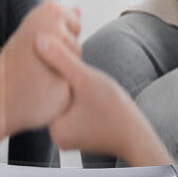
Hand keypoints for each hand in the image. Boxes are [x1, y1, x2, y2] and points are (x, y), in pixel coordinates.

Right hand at [0, 0, 80, 136]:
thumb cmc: (16, 60)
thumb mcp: (32, 30)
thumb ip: (57, 20)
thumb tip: (78, 10)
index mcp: (50, 10)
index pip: (75, 23)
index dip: (60, 38)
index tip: (41, 44)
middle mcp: (56, 27)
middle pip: (77, 44)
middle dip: (64, 55)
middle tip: (38, 61)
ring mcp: (60, 52)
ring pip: (77, 63)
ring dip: (63, 71)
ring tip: (39, 74)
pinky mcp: (64, 78)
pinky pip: (73, 82)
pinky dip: (62, 88)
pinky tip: (44, 89)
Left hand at [35, 33, 171, 165]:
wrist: (139, 136)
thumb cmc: (115, 110)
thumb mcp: (85, 79)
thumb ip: (61, 59)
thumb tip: (38, 39)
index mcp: (53, 128)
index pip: (46, 89)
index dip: (55, 69)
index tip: (69, 62)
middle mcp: (57, 135)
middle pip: (56, 95)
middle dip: (65, 79)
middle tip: (81, 73)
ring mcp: (68, 135)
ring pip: (66, 99)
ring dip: (73, 86)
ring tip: (88, 82)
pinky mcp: (79, 132)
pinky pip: (73, 107)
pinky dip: (79, 95)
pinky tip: (91, 89)